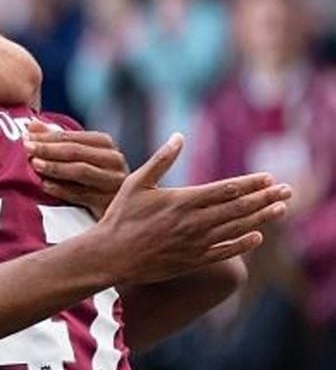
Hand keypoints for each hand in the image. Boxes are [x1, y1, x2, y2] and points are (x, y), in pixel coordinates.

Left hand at [25, 120, 127, 218]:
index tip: (27, 135)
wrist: (123, 207)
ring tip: (34, 164)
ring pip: (80, 171)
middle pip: (76, 152)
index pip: (72, 137)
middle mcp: (112, 160)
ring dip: (54, 167)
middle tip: (27, 148)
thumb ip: (57, 140)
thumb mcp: (79, 155)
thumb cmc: (93, 176)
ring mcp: (112, 182)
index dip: (48, 135)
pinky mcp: (107, 202)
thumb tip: (31, 124)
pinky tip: (45, 185)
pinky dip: (61, 189)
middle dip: (48, 149)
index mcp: (105, 144)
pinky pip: (80, 194)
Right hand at [93, 134, 291, 284]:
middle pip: (239, 208)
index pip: (226, 189)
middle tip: (287, 190)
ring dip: (262, 218)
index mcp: (182, 200)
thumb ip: (161, 160)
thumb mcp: (137, 183)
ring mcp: (196, 243)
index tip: (268, 177)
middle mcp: (194, 222)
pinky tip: (257, 236)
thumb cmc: (120, 216)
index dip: (251, 183)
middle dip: (265, 198)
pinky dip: (243, 243)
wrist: (111, 255)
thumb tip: (179, 136)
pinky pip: (226, 251)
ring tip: (280, 209)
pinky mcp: (193, 260)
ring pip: (237, 228)